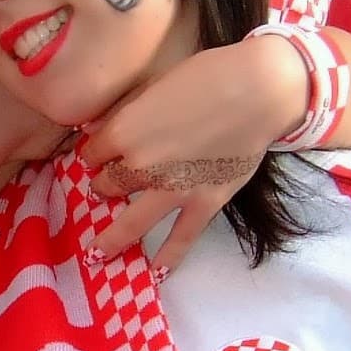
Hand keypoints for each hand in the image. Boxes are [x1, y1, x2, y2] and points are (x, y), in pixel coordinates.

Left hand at [80, 39, 303, 270]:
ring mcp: (171, 190)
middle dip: (103, 188)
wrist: (257, 89)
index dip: (94, 153)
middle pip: (108, 185)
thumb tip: (101, 132)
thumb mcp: (155, 86)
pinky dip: (169, 257)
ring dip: (112, 241)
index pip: (93, 152)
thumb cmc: (207, 76)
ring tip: (99, 255)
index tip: (98, 156)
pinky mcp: (204, 203)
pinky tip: (156, 273)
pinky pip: (181, 238)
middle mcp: (139, 166)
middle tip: (105, 191)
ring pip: (131, 223)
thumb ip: (127, 113)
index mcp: (123, 131)